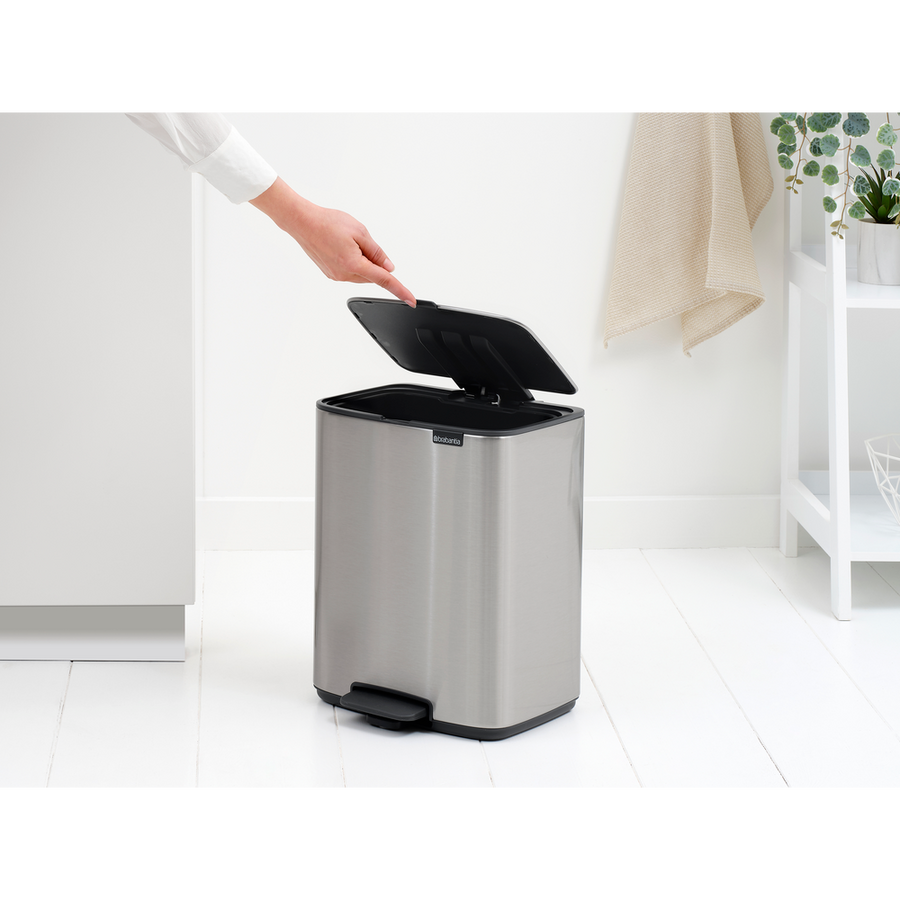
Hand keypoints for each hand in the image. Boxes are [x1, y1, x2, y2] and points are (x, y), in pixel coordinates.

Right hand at [250, 177, 415, 306]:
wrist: (302, 222)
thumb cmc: (327, 222)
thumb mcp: (360, 232)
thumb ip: (377, 252)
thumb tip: (388, 267)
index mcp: (354, 264)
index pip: (384, 280)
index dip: (400, 290)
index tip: (410, 300)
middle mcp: (344, 274)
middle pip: (371, 275)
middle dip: (374, 262)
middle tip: (361, 242)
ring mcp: (336, 276)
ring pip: (361, 274)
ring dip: (362, 261)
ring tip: (347, 241)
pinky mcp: (330, 273)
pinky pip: (349, 272)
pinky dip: (352, 262)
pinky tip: (341, 247)